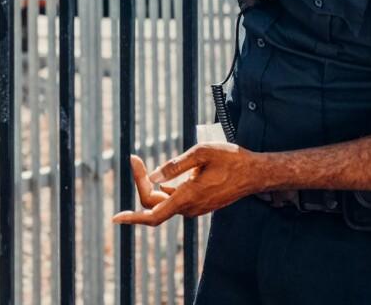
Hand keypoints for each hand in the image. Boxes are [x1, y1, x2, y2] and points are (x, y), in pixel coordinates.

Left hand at [112, 144, 261, 226]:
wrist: (255, 173)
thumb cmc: (231, 159)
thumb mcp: (202, 153)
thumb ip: (176, 165)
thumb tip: (154, 176)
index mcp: (188, 197)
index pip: (153, 215)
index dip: (133, 218)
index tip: (115, 217)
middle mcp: (190, 207)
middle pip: (154, 202)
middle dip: (141, 182)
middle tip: (135, 158)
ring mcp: (195, 207)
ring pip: (163, 200)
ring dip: (151, 184)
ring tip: (142, 161)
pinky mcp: (198, 203)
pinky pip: (174, 197)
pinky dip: (164, 186)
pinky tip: (166, 170)